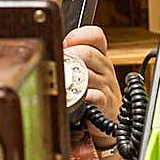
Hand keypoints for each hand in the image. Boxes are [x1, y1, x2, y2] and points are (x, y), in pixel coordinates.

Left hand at [64, 25, 121, 140]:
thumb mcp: (85, 72)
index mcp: (100, 58)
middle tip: (59, 66)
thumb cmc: (91, 95)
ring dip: (72, 79)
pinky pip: (94, 96)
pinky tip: (75, 100)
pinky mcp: (106, 105)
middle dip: (70, 57)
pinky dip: (83, 97)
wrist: (106, 124)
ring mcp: (107, 87)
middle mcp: (105, 70)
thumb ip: (70, 58)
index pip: (95, 36)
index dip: (79, 35)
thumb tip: (52, 50)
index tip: (66, 43)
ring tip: (63, 84)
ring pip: (88, 74)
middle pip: (88, 53)